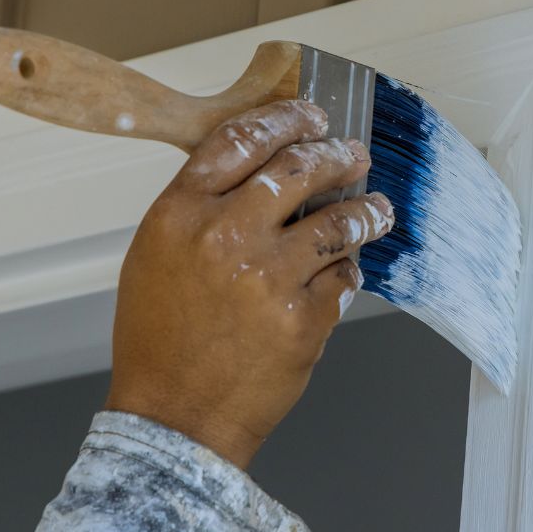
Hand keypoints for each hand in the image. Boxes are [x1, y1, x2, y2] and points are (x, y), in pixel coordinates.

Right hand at [103, 100, 394, 467]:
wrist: (173, 416)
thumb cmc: (160, 342)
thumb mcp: (156, 256)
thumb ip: (201, 209)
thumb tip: (262, 174)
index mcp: (180, 214)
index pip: (242, 140)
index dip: (285, 120)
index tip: (310, 115)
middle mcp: (225, 236)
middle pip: (299, 168)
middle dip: (337, 154)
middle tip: (354, 154)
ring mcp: (269, 277)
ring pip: (338, 221)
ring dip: (366, 210)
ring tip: (376, 209)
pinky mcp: (303, 317)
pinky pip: (343, 278)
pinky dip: (346, 273)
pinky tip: (343, 275)